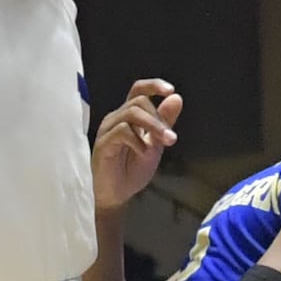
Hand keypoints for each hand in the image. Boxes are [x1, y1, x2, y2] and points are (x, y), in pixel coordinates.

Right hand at [92, 81, 182, 213]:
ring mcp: (108, 129)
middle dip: (159, 118)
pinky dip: (138, 141)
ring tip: (165, 142)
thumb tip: (176, 98)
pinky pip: (122, 131)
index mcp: (128, 116)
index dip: (154, 85)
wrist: (117, 195)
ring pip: (131, 113)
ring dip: (153, 126)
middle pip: (139, 101)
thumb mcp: (155, 144)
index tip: (170, 90)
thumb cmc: (131, 169)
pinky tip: (144, 153)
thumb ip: (164, 122)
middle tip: (171, 138)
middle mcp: (116, 118)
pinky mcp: (103, 143)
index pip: (138, 91)